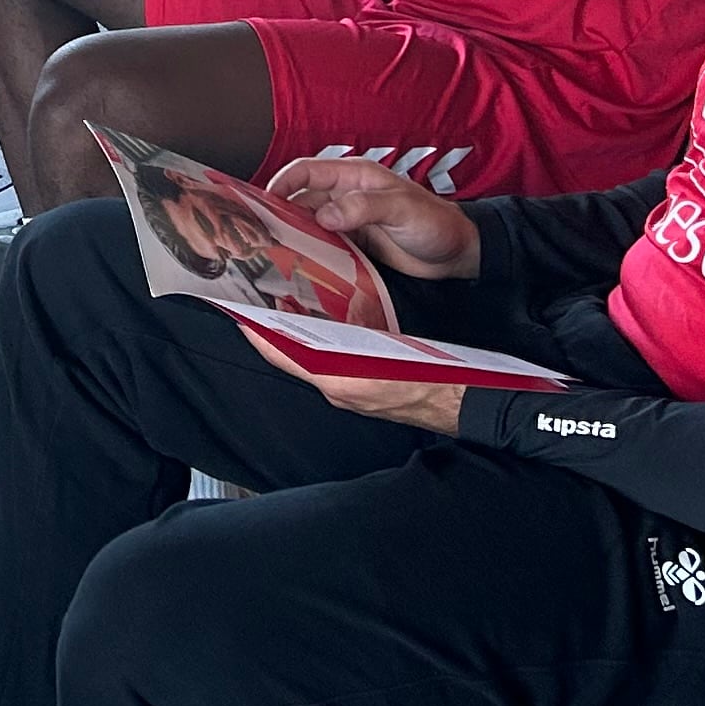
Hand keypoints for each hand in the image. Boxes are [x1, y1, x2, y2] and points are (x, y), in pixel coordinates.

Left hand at [232, 322, 466, 434]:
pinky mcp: (365, 392)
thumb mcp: (388, 350)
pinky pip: (331, 366)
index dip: (260, 336)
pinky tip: (323, 324)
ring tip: (283, 307)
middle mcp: (339, 390)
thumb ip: (347, 344)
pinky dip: (320, 346)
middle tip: (259, 303)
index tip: (238, 316)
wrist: (466, 402)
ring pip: (311, 362)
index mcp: (339, 381)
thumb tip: (308, 331)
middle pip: (294, 359)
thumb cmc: (433, 375)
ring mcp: (351, 394)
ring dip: (296, 338)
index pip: (285, 357)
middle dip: (274, 333)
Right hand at [265, 155, 480, 279]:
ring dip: (293, 237)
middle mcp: (345, 196)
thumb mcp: (401, 209)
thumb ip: (362, 207)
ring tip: (275, 255)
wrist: (457, 255)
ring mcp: (348, 222)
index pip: (306, 171)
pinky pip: (323, 247)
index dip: (282, 182)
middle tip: (261, 235)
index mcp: (354, 176)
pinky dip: (310, 254)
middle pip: (301, 200)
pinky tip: (300, 268)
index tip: (262, 203)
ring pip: (309, 226)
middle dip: (280, 214)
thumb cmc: (434, 223)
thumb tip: (323, 214)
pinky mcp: (353, 247)